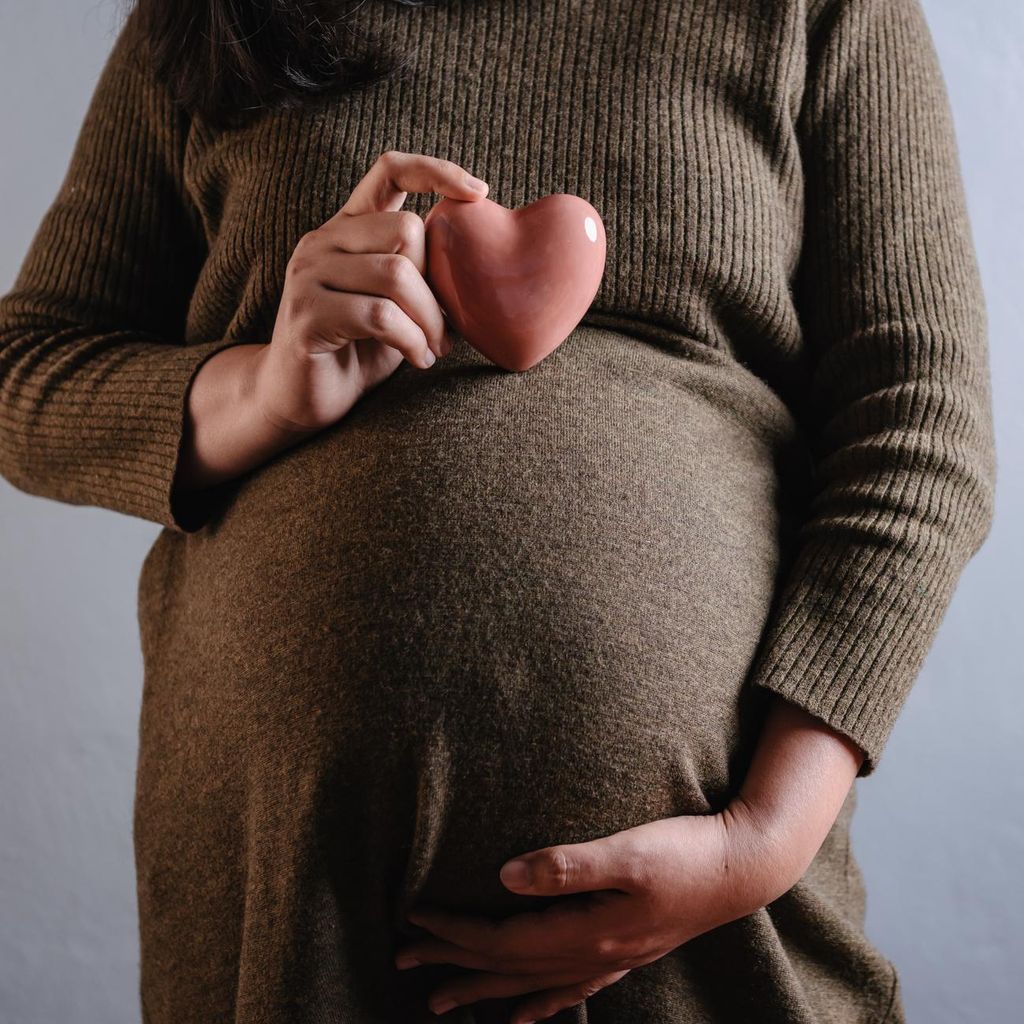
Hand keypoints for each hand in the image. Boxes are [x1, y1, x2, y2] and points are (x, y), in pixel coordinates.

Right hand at [253, 149, 488, 434]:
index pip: (390, 170)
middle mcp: (323, 242)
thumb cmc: (356, 351)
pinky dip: (411, 340)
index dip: (437, 170)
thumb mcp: (396, 306)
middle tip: (445, 330)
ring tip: (433, 349)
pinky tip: (418, 359)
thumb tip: (484, 266)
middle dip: (438, 285)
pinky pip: (380, 316)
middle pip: (406, 230)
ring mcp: (309, 275)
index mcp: (347, 229)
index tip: (478, 195)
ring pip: (396, 274)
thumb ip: (421, 278)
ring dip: (429, 320)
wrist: (297, 399)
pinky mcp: (307, 315)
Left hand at [395, 696, 864, 1021]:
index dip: (453, 932)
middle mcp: (593, 955)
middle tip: (401, 963)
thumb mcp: (628, 851)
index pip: (502, 939)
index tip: (412, 919)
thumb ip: (567, 865)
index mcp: (586, 930)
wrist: (742, 868)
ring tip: (444, 1001)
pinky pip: (569, 990)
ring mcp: (610, 960)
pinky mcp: (625, 952)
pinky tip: (526, 1016)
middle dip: (453, 965)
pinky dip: (538, 1003)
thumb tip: (504, 875)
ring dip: (484, 989)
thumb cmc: (685, 852)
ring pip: (532, 984)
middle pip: (507, 968)